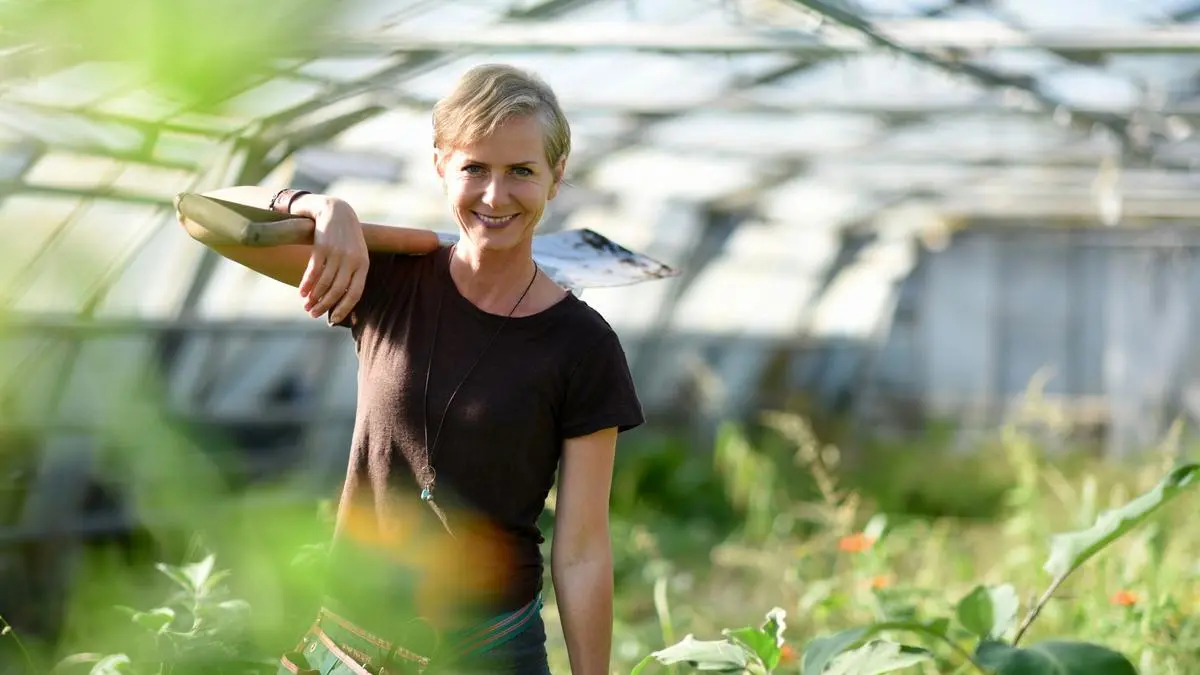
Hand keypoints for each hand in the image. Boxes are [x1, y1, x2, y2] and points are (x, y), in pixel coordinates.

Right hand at [292, 195, 368, 323]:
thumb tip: (340, 300)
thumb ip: (352, 274)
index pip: (355, 293)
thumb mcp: (356, 254)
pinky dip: (307, 283)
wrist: (336, 211)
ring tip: (306, 306)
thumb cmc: (347, 238)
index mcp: (363, 264)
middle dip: (324, 305)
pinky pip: (314, 270)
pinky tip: (301, 292)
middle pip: (338, 290)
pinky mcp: (322, 246)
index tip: (332, 320)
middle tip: (313, 315)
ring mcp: (337, 253)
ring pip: (324, 282)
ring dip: (314, 297)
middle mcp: (352, 260)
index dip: (344, 308)